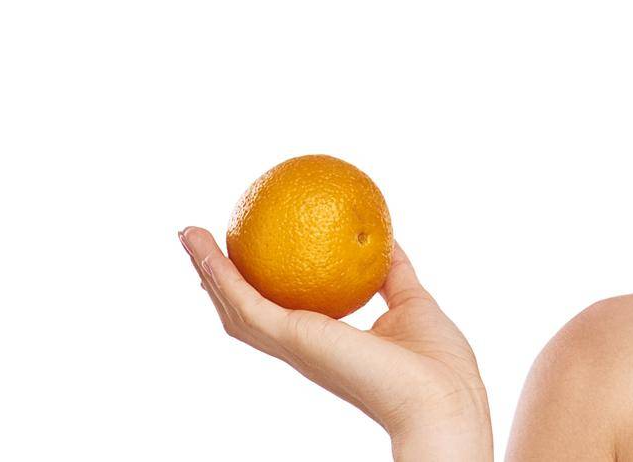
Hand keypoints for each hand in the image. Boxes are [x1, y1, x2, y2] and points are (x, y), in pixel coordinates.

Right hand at [178, 226, 491, 460]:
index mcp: (326, 343)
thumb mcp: (411, 302)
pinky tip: (208, 249)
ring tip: (189, 234)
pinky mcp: (293, 339)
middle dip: (220, 280)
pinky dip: (221, 275)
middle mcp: (302, 348)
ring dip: (208, 271)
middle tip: (201, 242)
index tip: (244, 252)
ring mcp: (294, 345)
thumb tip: (387, 236)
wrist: (443, 396)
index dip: (256, 286)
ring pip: (234, 308)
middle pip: (245, 313)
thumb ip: (394, 272)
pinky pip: (246, 303)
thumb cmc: (438, 365)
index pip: (280, 313)